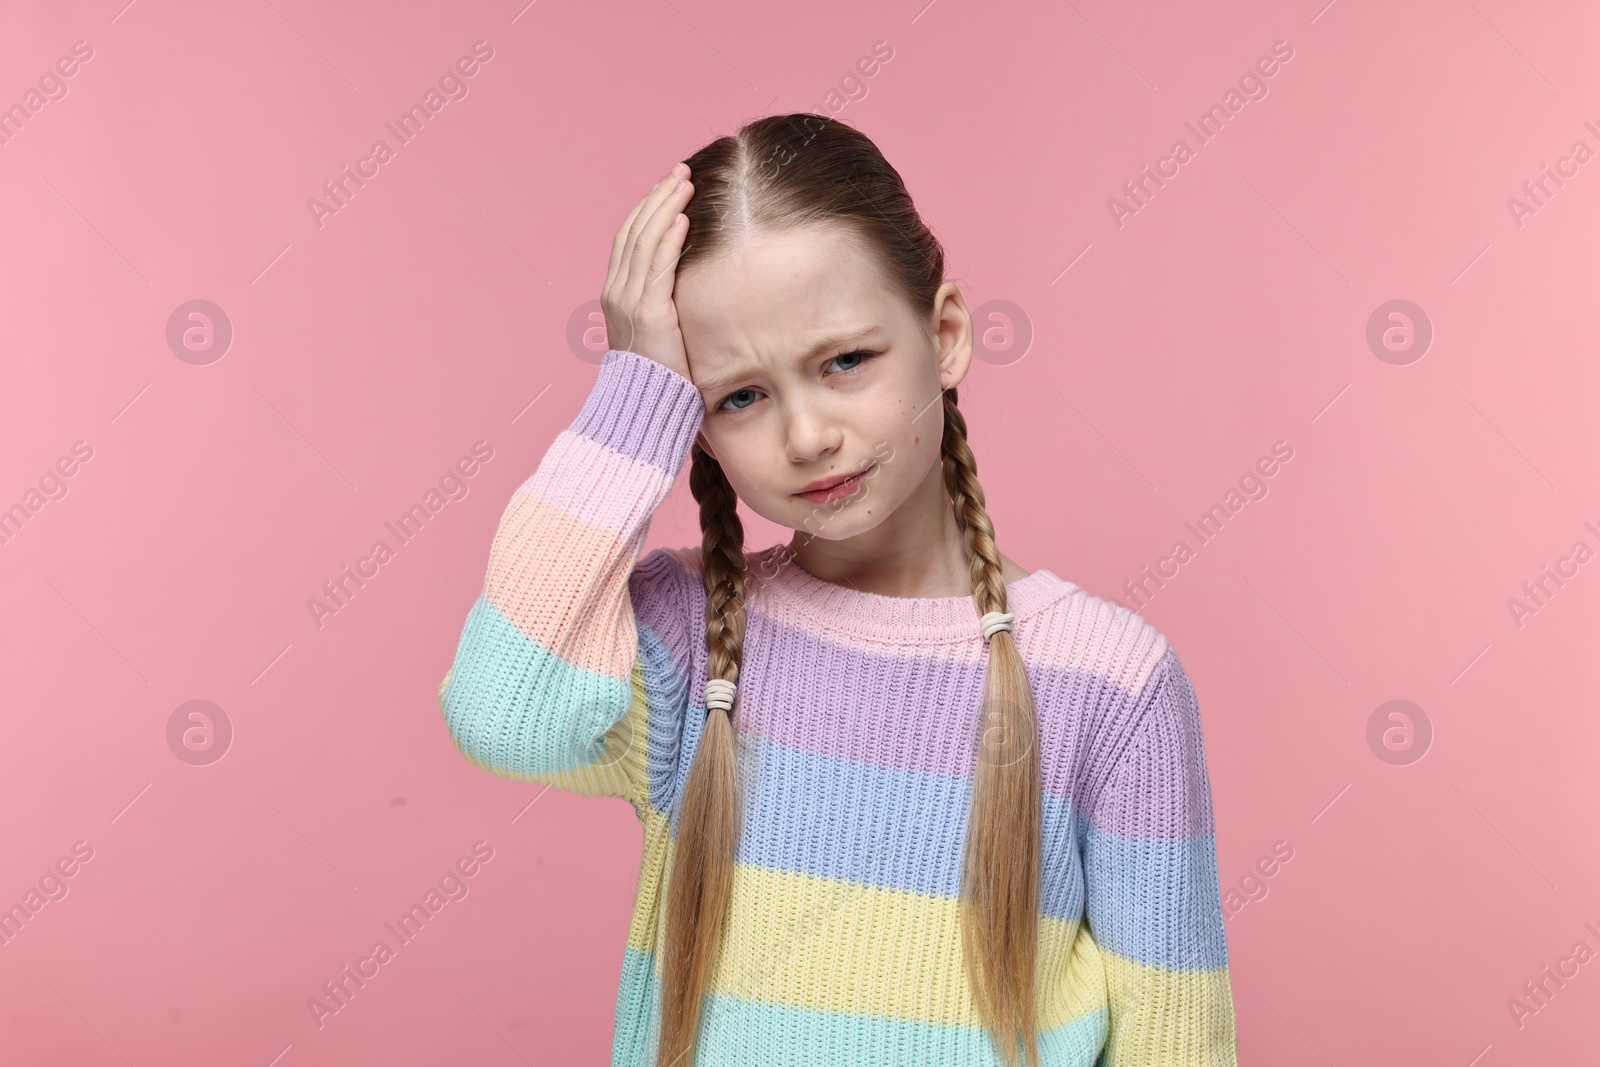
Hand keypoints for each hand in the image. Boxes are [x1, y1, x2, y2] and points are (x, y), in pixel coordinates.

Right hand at [602, 162, 694, 378]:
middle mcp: (616, 292)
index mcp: (616, 295)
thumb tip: (684, 291)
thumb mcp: (656, 335)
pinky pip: (657, 265)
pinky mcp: (648, 313)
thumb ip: (662, 307)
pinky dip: (669, 238)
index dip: (647, 209)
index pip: (628, 239)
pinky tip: (684, 217)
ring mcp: (628, 301)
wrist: (642, 410)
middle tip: (679, 172)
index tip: (668, 186)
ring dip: (666, 207)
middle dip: (657, 198)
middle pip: (634, 230)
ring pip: (644, 240)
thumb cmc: (656, 379)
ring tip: (685, 182)